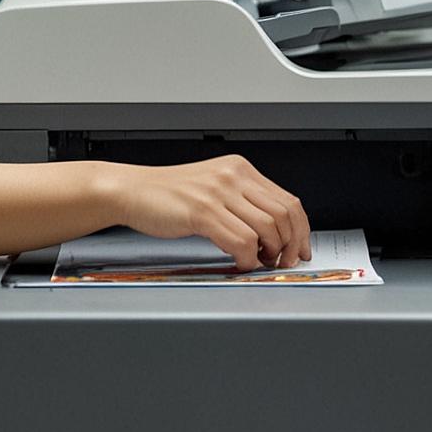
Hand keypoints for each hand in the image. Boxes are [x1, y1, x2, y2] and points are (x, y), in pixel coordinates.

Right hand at [117, 156, 311, 270]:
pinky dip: (246, 259)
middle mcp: (232, 176)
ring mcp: (217, 192)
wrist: (131, 191)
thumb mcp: (212, 188)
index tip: (300, 249)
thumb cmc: (167, 195)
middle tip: (280, 261)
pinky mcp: (201, 212)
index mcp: (239, 168)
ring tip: (256, 262)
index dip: (301, 231)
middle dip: (289, 246)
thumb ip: (241, 203)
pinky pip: (241, 241)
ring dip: (268, 254)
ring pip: (267, 229)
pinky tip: (238, 263)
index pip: (288, 200)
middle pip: (284, 215)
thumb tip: (273, 234)